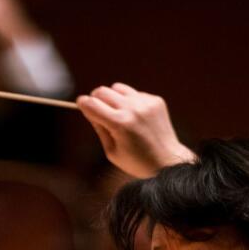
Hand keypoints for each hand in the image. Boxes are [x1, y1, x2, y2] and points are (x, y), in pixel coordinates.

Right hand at [77, 82, 195, 178]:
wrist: (167, 161)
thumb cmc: (136, 161)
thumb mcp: (111, 150)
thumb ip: (98, 127)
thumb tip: (88, 108)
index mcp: (120, 124)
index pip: (92, 104)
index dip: (82, 103)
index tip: (80, 104)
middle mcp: (133, 109)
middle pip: (102, 91)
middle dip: (95, 99)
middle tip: (97, 109)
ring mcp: (146, 103)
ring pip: (118, 88)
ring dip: (112, 98)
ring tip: (117, 113)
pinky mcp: (155, 100)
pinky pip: (134, 94)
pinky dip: (129, 102)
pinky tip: (136, 118)